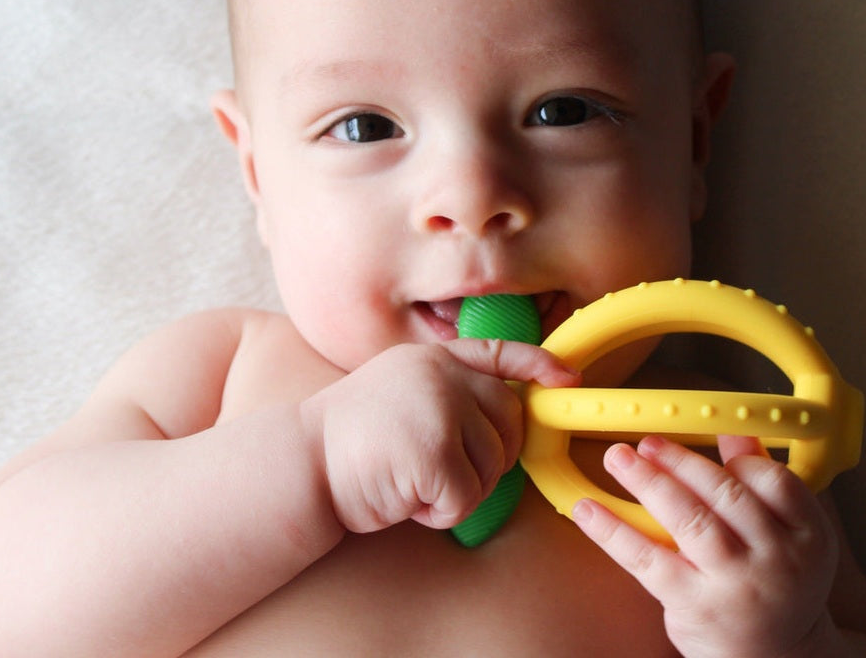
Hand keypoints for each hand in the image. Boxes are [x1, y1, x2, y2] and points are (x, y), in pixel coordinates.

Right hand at [305, 339, 578, 533]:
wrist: (299, 463)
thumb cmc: (349, 440)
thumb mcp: (400, 393)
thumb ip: (447, 392)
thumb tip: (505, 415)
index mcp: (433, 360)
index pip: (498, 352)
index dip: (538, 364)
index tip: (567, 377)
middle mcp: (442, 374)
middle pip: (509, 420)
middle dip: (491, 458)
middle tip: (444, 474)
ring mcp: (441, 408)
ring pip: (494, 465)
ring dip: (460, 490)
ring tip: (411, 481)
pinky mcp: (436, 450)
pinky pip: (468, 497)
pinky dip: (440, 513)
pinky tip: (405, 499)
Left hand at [572, 435, 838, 657]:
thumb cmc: (774, 584)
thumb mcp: (785, 537)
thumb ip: (761, 484)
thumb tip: (732, 432)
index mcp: (808, 537)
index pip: (775, 482)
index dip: (738, 460)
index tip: (706, 441)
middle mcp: (779, 561)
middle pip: (725, 496)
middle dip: (681, 462)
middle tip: (647, 442)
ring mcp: (736, 585)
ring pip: (689, 520)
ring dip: (648, 481)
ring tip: (617, 457)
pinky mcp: (695, 606)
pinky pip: (647, 559)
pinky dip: (612, 530)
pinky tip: (586, 508)